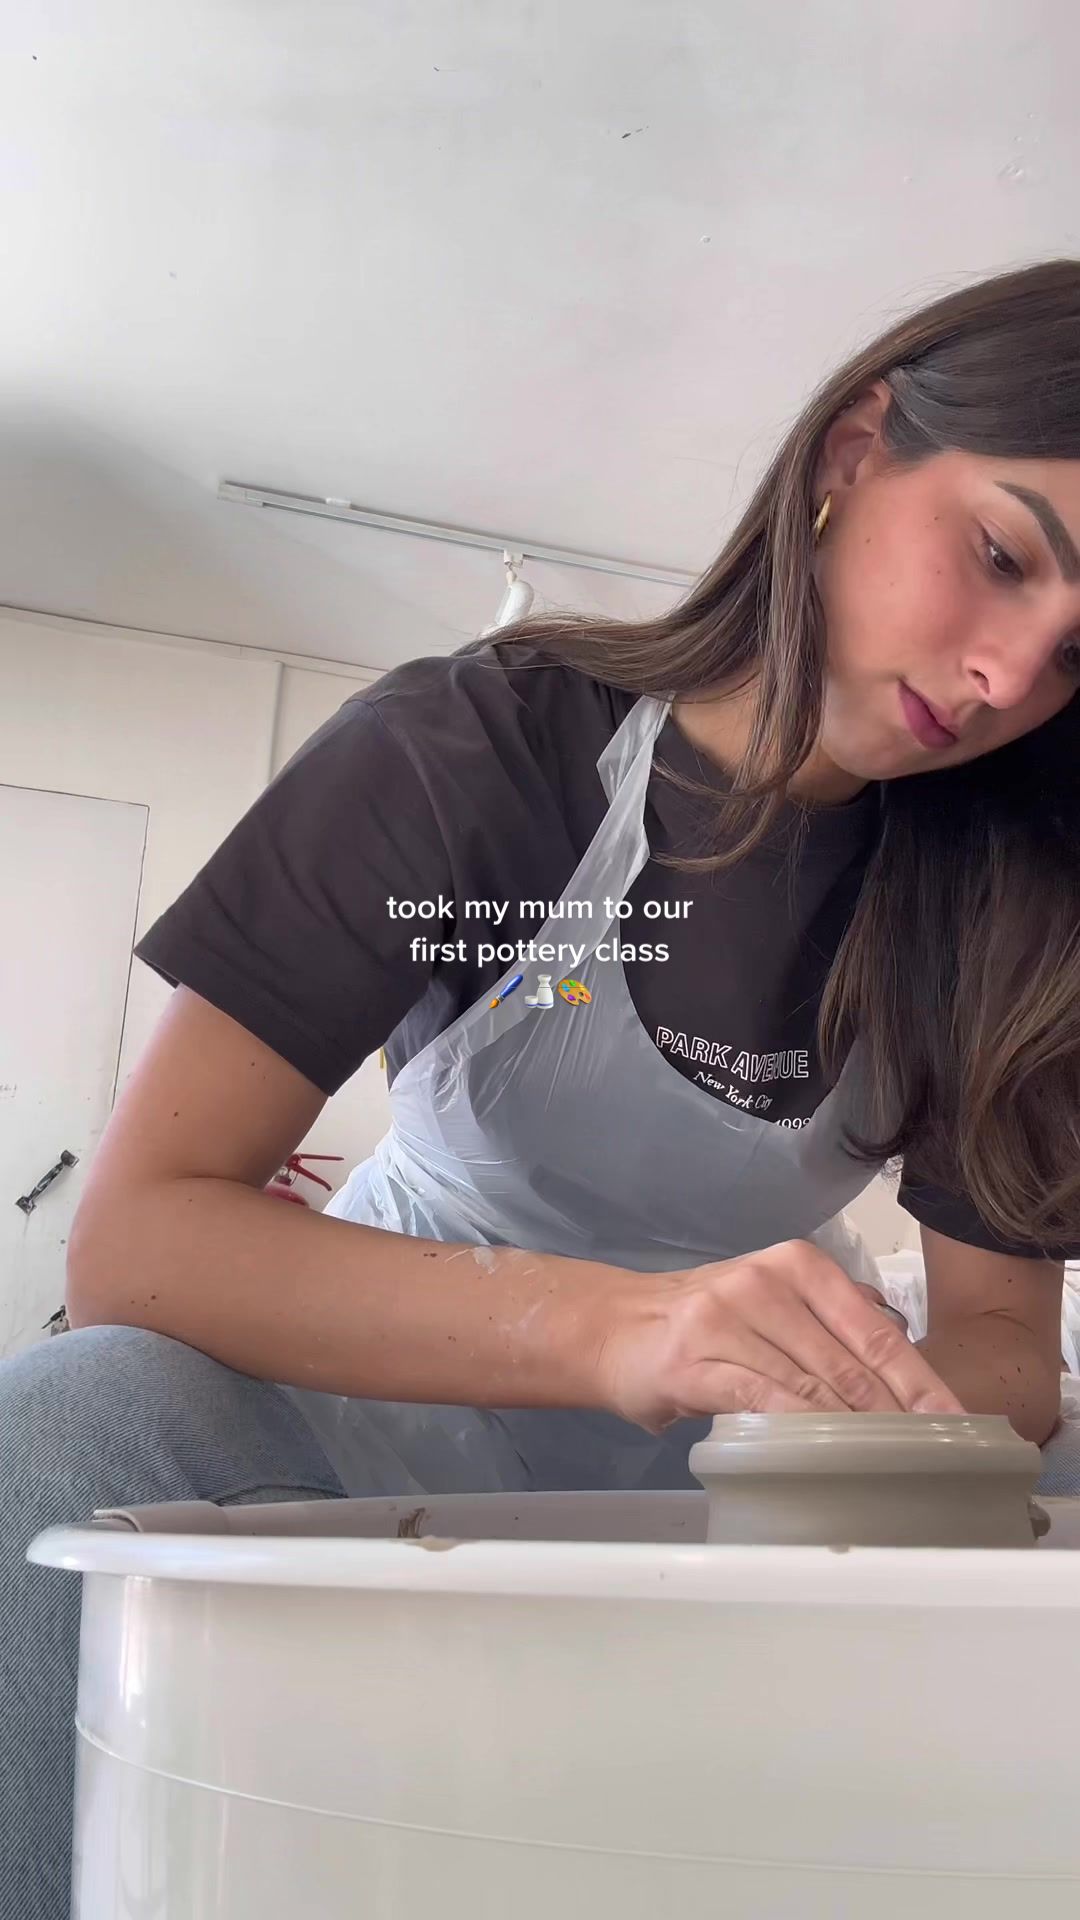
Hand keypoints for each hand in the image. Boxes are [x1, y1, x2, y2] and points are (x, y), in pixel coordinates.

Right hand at [593, 1240, 963, 1432]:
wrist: (614, 1327)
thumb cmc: (704, 1323)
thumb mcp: (773, 1302)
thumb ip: (830, 1319)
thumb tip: (901, 1360)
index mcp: (798, 1265)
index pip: (875, 1331)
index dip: (921, 1382)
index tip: (955, 1424)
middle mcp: (767, 1282)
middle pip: (851, 1363)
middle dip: (899, 1417)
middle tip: (932, 1460)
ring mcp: (729, 1318)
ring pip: (812, 1385)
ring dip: (856, 1432)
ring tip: (890, 1468)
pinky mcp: (696, 1361)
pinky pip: (763, 1399)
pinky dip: (800, 1431)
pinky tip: (824, 1456)